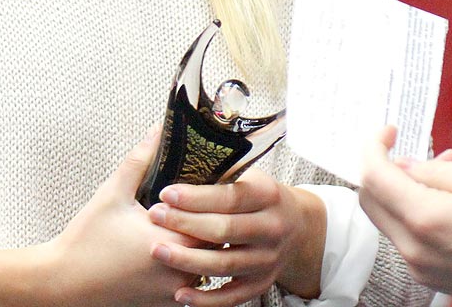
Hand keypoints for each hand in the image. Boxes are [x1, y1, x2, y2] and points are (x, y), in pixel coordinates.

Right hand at [38, 130, 202, 305]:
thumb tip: (157, 131)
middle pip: (217, 246)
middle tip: (209, 203)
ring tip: (196, 225)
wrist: (62, 283)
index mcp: (170, 243)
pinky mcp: (164, 305)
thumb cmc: (85, 242)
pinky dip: (191, 268)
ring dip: (205, 248)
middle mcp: (177, 272)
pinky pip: (192, 286)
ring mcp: (172, 293)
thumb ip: (140, 160)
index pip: (216, 221)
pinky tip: (180, 250)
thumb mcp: (112, 194)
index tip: (212, 187)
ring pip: (207, 268)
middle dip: (214, 223)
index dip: (216, 203)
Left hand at [146, 170, 325, 306]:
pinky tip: (181, 294)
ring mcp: (268, 258)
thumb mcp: (251, 177)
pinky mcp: (261, 283)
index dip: (196, 197)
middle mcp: (272, 228)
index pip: (230, 197)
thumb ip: (222, 174)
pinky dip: (206, 299)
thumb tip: (177, 158)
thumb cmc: (261, 197)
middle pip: (225, 230)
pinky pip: (232, 297)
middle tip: (155, 216)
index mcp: (268, 195)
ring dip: (188, 260)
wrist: (297, 226)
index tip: (166, 194)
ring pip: (225, 264)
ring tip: (158, 251)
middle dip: (186, 224)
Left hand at [359, 126, 451, 306]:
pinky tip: (445, 200)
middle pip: (371, 202)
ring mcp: (420, 267)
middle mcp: (414, 248)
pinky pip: (407, 239)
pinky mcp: (430, 277)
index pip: (374, 177)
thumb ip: (434, 171)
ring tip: (443, 173)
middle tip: (406, 151)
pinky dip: (414, 214)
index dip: (374, 147)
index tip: (388, 132)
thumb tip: (404, 166)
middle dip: (381, 170)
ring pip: (388, 220)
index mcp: (425, 218)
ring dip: (402, 192)